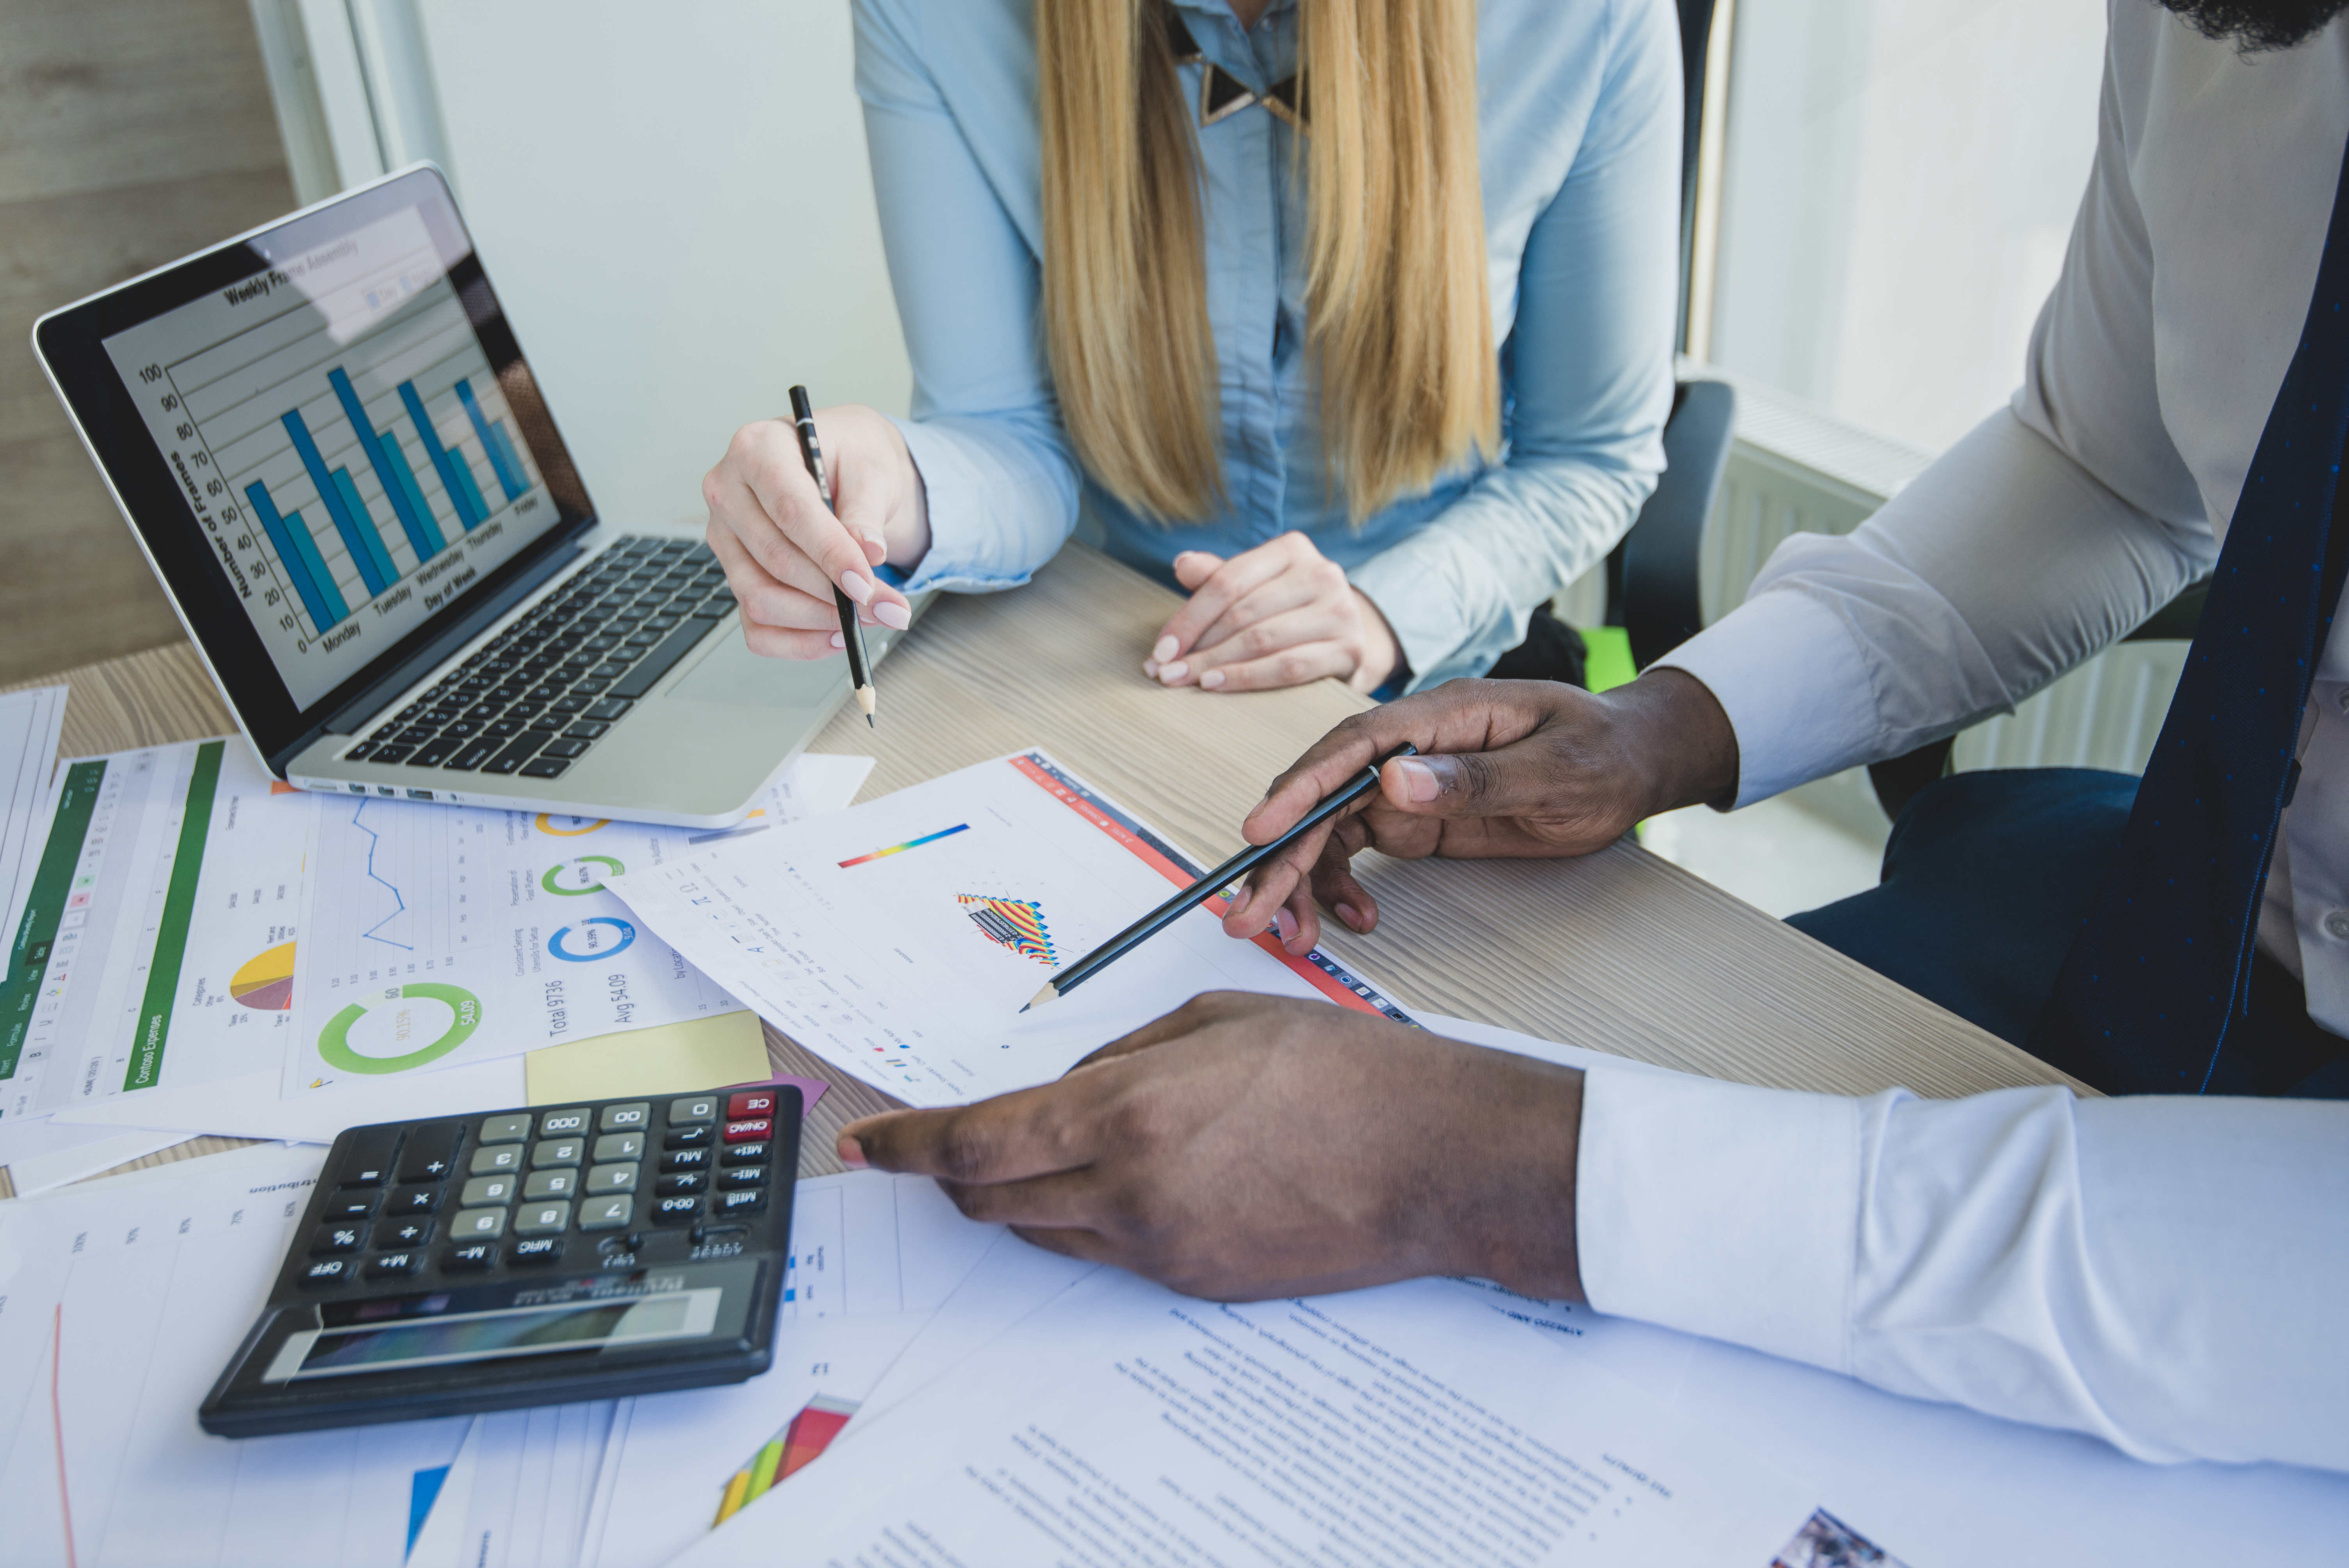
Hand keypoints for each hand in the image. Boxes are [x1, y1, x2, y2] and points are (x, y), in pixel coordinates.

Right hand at [702, 403, 928, 659]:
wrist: (842, 462)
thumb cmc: (851, 456)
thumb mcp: (871, 467)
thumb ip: (866, 510)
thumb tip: (868, 553)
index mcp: (757, 450)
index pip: (789, 510)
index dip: (830, 554)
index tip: (866, 584)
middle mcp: (729, 494)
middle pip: (775, 561)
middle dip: (836, 595)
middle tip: (888, 607)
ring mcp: (726, 540)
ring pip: (760, 599)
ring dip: (820, 620)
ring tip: (870, 616)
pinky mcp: (735, 576)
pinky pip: (756, 628)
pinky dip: (799, 642)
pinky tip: (836, 634)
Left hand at [836, 992, 1585, 1302]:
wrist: (1437, 1160)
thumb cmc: (1344, 1074)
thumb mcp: (1217, 1023)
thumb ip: (1122, 1057)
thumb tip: (1064, 1092)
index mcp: (1129, 1113)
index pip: (974, 1143)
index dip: (907, 1147)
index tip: (869, 1145)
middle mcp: (1131, 1191)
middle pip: (992, 1198)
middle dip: (954, 1171)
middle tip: (945, 1145)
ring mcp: (1162, 1249)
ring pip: (1044, 1229)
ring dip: (1021, 1194)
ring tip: (1055, 1151)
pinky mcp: (1197, 1283)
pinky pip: (1109, 1252)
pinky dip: (1091, 1216)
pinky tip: (1138, 1177)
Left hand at [1143, 532, 1400, 694]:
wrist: (1351, 636)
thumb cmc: (1289, 609)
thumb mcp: (1255, 586)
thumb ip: (1219, 577)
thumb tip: (1181, 564)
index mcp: (1292, 549)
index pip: (1228, 582)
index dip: (1188, 617)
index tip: (1160, 649)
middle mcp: (1322, 573)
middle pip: (1243, 613)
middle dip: (1197, 646)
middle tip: (1163, 672)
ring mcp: (1340, 611)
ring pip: (1263, 640)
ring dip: (1215, 664)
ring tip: (1182, 681)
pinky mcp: (1350, 649)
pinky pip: (1289, 667)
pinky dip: (1247, 677)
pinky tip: (1216, 685)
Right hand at [1223, 670, 1738, 951]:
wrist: (1631, 762)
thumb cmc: (1602, 754)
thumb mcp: (1558, 770)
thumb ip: (1477, 778)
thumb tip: (1394, 777)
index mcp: (1442, 716)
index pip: (1355, 746)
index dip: (1303, 787)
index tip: (1262, 832)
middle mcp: (1410, 746)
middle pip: (1326, 795)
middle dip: (1282, 855)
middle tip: (1250, 914)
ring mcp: (1405, 782)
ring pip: (1329, 828)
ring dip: (1301, 879)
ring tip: (1289, 933)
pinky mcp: (1411, 817)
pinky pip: (1355, 849)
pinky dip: (1340, 886)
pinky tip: (1351, 919)